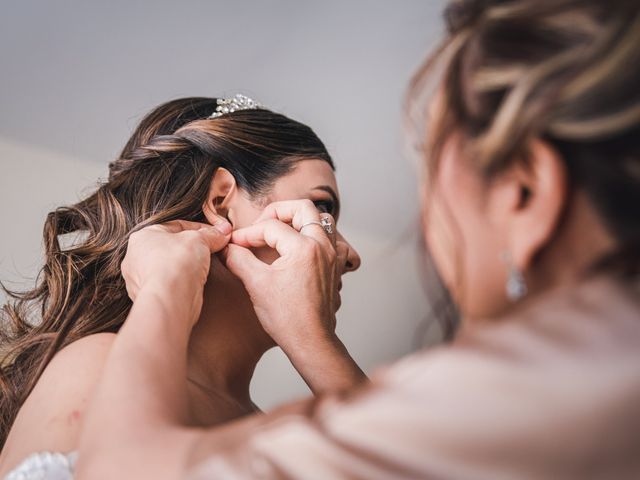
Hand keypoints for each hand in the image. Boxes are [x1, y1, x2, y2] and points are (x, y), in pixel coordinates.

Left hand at [122, 218, 231, 304]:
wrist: (171, 299)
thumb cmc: (175, 264)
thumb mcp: (198, 239)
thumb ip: (210, 234)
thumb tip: (222, 232)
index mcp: (142, 236)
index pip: (176, 226)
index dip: (200, 229)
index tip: (216, 233)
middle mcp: (136, 257)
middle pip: (172, 246)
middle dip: (194, 247)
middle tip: (212, 248)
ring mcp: (141, 279)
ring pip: (171, 266)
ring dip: (188, 265)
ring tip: (205, 267)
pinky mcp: (152, 296)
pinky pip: (171, 283)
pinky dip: (184, 281)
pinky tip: (196, 281)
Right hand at [222, 200, 364, 392]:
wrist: (310, 341)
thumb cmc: (286, 317)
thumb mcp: (256, 284)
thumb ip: (239, 258)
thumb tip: (225, 247)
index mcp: (303, 247)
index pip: (271, 226)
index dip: (248, 233)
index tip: (235, 244)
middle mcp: (322, 247)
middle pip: (303, 208)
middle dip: (278, 212)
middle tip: (261, 225)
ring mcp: (332, 257)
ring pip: (321, 221)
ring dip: (299, 221)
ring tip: (279, 232)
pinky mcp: (335, 268)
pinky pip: (331, 241)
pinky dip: (315, 238)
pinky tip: (300, 249)